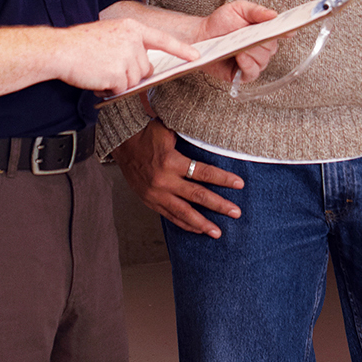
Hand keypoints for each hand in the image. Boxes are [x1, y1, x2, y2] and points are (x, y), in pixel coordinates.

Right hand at [53, 19, 198, 94]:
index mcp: (132, 28)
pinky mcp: (119, 73)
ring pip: (134, 81)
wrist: (60, 50)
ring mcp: (126, 57)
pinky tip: (97, 78)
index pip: (162, 40)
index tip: (196, 56)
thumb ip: (130, 47)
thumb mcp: (110, 35)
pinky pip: (121, 89)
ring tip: (100, 70)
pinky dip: (110, 89)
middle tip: (108, 67)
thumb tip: (144, 67)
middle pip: (145, 68)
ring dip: (118, 82)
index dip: (181, 49)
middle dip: (130, 74)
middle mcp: (133, 41)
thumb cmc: (80, 44)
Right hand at [114, 117, 243, 237]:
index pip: (203, 172)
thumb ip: (189, 136)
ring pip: (183, 212)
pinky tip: (197, 229)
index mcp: (171, 161)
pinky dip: (184, 224)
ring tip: (217, 232)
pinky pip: (169, 216)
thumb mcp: (169, 129)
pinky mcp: (149, 201)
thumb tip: (213, 135)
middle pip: (197, 196)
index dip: (223, 179)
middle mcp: (164, 181)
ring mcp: (156, 194)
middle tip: (236, 212)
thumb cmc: (147, 133)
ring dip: (202, 223)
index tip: (239, 184)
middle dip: (219, 205)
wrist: (121, 143)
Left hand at [195, 0, 279, 83]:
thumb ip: (256, 11)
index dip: (286, 31)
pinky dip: (247, 64)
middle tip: (248, 35)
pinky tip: (240, 56)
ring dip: (251, 52)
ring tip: (239, 45)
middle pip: (271, 47)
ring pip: (263, 60)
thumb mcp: (238, 9)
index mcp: (263, 31)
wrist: (201, 35)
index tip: (288, 30)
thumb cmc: (220, 22)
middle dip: (260, 41)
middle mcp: (262, 47)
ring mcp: (254, 62)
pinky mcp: (244, 74)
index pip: (281, 32)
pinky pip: (253, 72)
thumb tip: (273, 14)